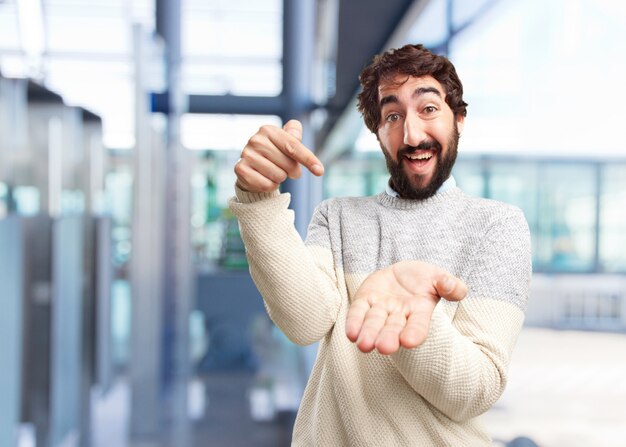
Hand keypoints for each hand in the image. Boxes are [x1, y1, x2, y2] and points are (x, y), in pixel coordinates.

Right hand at [234, 119, 324, 192]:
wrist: (252, 169)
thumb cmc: (275, 154)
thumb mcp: (286, 142)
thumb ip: (294, 135)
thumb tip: (295, 127)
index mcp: (269, 130)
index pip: (293, 146)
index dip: (308, 159)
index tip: (320, 171)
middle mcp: (255, 140)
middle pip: (288, 164)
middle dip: (292, 171)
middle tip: (286, 169)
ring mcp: (246, 154)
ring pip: (278, 176)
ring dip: (280, 178)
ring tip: (273, 172)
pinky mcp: (241, 169)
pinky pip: (267, 185)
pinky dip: (270, 186)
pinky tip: (264, 178)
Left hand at [345, 261, 466, 354]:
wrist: (402, 272)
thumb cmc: (424, 278)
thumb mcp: (439, 277)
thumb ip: (449, 284)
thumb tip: (454, 288)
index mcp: (420, 311)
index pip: (418, 325)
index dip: (414, 333)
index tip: (408, 341)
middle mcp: (399, 315)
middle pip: (393, 328)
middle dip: (388, 338)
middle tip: (384, 348)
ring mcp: (380, 308)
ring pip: (374, 322)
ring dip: (369, 333)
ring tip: (364, 345)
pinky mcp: (365, 300)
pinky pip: (358, 312)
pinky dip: (354, 322)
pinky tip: (351, 333)